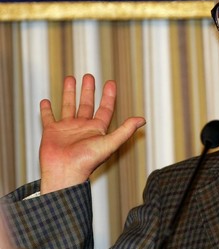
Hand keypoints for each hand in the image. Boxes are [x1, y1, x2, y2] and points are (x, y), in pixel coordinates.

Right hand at [39, 74, 145, 193]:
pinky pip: (49, 118)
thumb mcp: (110, 143)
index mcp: (97, 129)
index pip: (105, 108)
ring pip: (68, 106)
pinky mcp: (51, 132)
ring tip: (70, 78)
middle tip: (89, 76)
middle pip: (86, 104)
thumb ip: (125, 130)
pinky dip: (47, 110)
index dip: (109, 96)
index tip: (110, 82)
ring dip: (70, 93)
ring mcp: (67, 129)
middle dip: (88, 90)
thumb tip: (142, 119)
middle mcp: (82, 127)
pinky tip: (46, 101)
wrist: (65, 172)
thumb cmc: (87, 161)